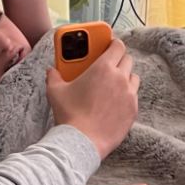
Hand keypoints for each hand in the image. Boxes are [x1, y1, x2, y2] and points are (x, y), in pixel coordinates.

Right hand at [46, 39, 138, 159]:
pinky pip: (133, 96)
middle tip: (108, 64)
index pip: (118, 46)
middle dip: (119, 59)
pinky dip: (126, 95)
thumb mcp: (56, 91)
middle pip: (127, 59)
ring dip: (125, 76)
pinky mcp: (133, 111)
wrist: (83, 141)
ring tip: (112, 83)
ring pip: (133, 78)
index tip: (109, 44)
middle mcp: (120, 78)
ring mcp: (129, 95)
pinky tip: (114, 101)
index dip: (114, 43)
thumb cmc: (70, 114)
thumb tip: (51, 71)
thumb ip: (54, 77)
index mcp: (103, 68)